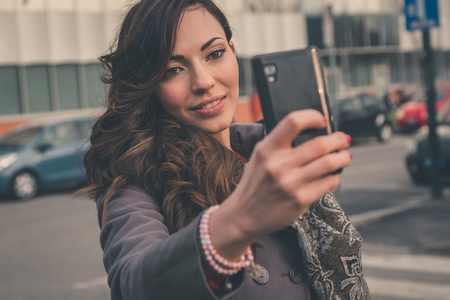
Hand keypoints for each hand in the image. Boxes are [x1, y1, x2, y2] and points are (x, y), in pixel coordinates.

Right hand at [210, 109, 351, 259]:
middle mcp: (277, 164)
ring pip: (329, 163)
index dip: (313, 117)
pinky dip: (335, 177)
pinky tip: (332, 176)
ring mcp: (290, 183)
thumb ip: (280, 144)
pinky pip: (328, 183)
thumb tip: (314, 133)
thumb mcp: (259, 157)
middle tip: (343, 140)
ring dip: (343, 157)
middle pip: (319, 144)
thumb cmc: (255, 184)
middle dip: (338, 139)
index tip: (322, 121)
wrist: (243, 215)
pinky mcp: (299, 200)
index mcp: (266, 149)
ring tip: (345, 156)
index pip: (293, 122)